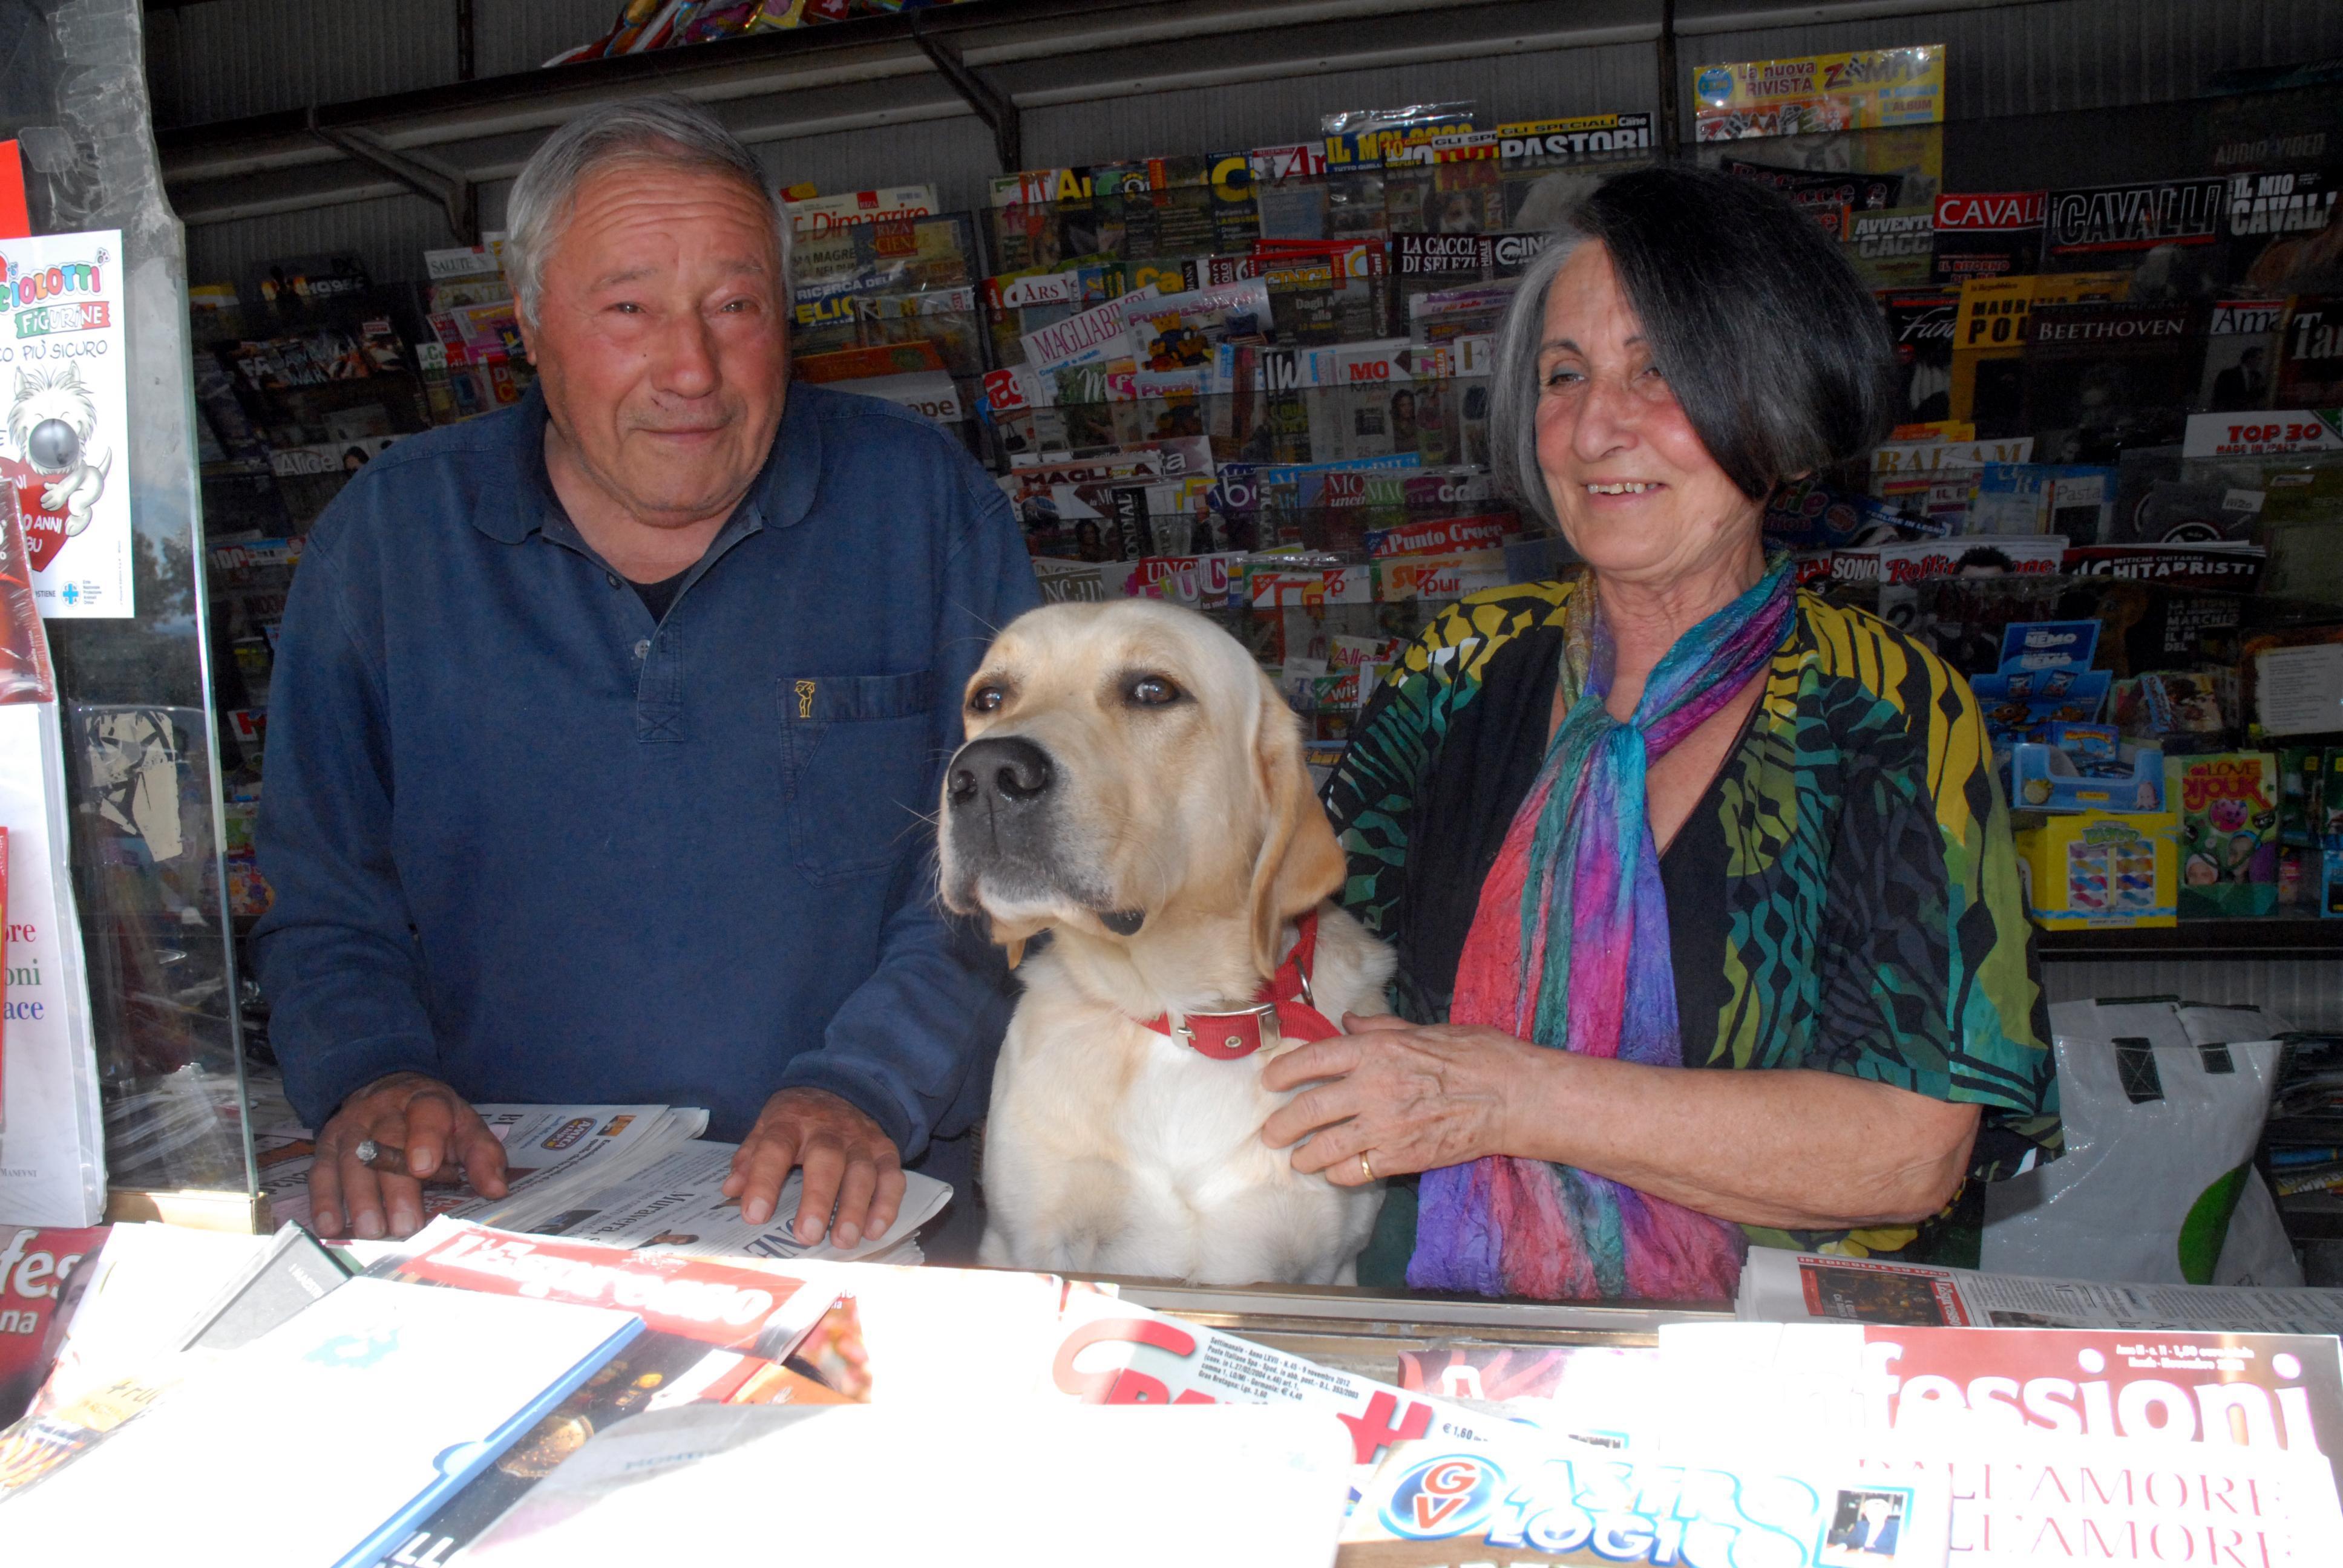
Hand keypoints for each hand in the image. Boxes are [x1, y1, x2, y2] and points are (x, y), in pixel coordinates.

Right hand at [310, 1072, 507, 1239]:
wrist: (387, 1092)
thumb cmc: (433, 1121)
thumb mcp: (465, 1127)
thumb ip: (482, 1155)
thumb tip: (497, 1189)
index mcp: (426, 1100)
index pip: (426, 1113)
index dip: (424, 1138)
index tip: (424, 1168)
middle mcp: (384, 1109)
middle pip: (385, 1144)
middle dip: (394, 1187)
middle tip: (404, 1226)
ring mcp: (351, 1126)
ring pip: (351, 1159)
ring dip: (360, 1198)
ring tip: (372, 1232)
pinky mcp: (327, 1145)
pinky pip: (321, 1172)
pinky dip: (324, 1201)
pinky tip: (330, 1227)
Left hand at [721, 1087, 905, 1246]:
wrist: (840, 1086)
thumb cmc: (797, 1119)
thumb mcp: (766, 1126)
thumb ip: (750, 1158)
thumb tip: (731, 1191)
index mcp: (790, 1122)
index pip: (775, 1148)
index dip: (764, 1181)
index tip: (754, 1215)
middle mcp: (828, 1129)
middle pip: (826, 1159)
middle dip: (818, 1198)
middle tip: (808, 1235)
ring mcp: (861, 1139)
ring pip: (862, 1171)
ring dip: (855, 1207)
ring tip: (843, 1241)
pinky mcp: (885, 1150)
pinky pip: (892, 1177)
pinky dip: (887, 1205)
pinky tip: (874, 1230)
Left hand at [1260, 1013, 1543, 1184]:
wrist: (1512, 1096)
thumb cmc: (1477, 1054)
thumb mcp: (1425, 1029)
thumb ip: (1381, 1026)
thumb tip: (1349, 1020)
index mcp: (1376, 1049)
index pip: (1313, 1059)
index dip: (1284, 1072)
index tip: (1270, 1082)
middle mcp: (1372, 1086)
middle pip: (1308, 1109)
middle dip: (1282, 1125)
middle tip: (1271, 1133)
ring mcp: (1385, 1125)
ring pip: (1324, 1146)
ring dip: (1305, 1156)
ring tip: (1299, 1159)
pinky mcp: (1401, 1157)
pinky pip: (1354, 1171)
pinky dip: (1338, 1173)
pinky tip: (1336, 1172)